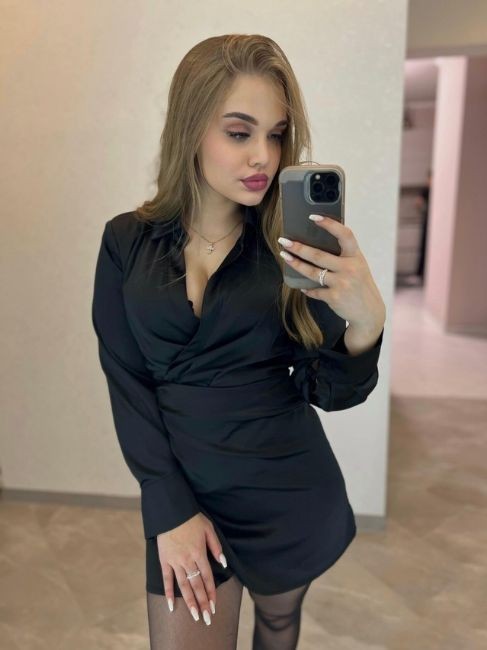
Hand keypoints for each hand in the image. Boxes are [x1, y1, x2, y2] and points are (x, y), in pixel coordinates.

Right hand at [156, 512, 226, 623]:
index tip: (214, 606)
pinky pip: (166, 579)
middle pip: (196, 585)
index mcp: (199, 553)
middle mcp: (187, 560)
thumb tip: (224, 564)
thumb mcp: (209, 529)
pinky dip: (168, 592)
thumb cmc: (192, 519)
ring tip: (194, 616)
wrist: (171, 512)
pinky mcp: (164, 560)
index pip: (207, 578)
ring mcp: (175, 561)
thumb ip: (216, 547)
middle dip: (202, 603)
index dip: (211, 593)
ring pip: (183, 586)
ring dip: (189, 602)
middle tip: (206, 618)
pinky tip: (171, 605)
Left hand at [278, 214, 385, 329]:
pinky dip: (308, 288)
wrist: (369, 312)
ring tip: (284, 256)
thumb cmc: (360, 285)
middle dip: (299, 248)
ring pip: (313, 272)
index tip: (313, 217)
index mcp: (356, 256)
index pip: (344, 235)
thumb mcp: (358, 266)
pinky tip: (302, 286)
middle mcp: (350, 268)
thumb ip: (343, 256)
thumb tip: (316, 243)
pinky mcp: (334, 297)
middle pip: (319, 255)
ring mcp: (342, 283)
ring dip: (296, 264)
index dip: (329, 224)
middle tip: (284, 241)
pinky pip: (315, 290)